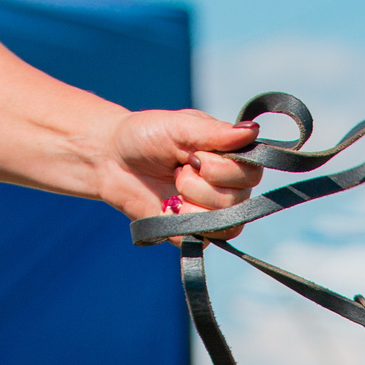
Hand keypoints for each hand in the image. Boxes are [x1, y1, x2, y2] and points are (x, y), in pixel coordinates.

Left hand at [100, 109, 263, 219]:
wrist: (111, 160)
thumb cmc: (146, 136)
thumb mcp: (180, 126)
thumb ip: (215, 132)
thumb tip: (252, 131)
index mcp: (231, 158)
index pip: (252, 173)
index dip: (223, 169)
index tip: (195, 156)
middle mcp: (230, 187)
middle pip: (238, 200)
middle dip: (200, 184)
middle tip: (179, 169)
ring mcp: (214, 213)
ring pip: (223, 222)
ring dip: (190, 202)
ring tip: (173, 186)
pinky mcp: (196, 234)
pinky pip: (202, 238)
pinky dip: (180, 221)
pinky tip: (168, 206)